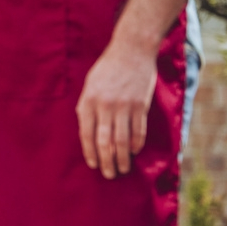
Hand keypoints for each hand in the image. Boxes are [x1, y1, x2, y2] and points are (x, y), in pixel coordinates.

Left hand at [77, 39, 156, 177]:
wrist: (131, 51)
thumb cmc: (107, 69)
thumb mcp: (89, 86)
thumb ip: (87, 107)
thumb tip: (87, 132)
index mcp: (87, 101)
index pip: (86, 134)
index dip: (90, 152)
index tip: (93, 165)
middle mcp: (104, 106)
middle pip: (104, 142)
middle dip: (106, 161)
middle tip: (109, 174)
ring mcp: (123, 106)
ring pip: (122, 140)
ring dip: (122, 158)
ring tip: (122, 168)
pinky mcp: (140, 105)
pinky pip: (138, 131)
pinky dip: (136, 144)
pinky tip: (133, 152)